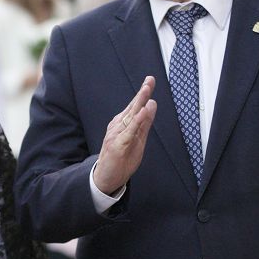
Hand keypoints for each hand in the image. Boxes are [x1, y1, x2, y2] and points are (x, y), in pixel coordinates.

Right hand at [92, 76, 156, 194]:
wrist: (106, 178)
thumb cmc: (121, 158)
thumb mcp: (138, 139)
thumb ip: (144, 123)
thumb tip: (152, 105)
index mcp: (123, 124)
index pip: (135, 106)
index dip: (143, 93)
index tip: (150, 80)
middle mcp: (118, 126)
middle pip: (132, 107)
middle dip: (141, 93)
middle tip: (149, 80)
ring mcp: (116, 135)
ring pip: (130, 117)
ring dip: (139, 103)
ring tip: (146, 91)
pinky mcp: (117, 145)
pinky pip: (129, 132)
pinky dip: (136, 122)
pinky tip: (142, 113)